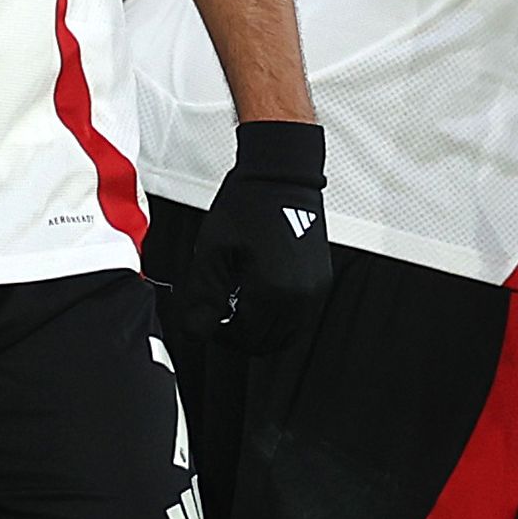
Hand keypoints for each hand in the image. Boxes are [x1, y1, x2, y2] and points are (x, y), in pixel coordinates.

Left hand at [180, 121, 331, 351]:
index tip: (209, 319)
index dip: (222, 336)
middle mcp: (300, 296)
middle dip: (243, 336)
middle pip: (269, 343)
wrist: (280, 175)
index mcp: (272, 291)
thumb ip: (204, 298)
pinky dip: (278, 314)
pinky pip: (299, 314)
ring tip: (240, 299)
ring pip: (287, 333)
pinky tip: (259, 288)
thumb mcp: (212, 252)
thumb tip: (196, 332)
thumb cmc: (247, 206)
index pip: (246, 339)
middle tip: (222, 314)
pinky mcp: (321, 280)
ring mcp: (315, 289)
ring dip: (262, 327)